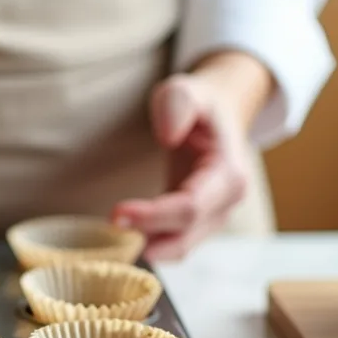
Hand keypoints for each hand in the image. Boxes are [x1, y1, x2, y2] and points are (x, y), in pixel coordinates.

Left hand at [111, 52, 272, 260]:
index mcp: (229, 173)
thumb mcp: (186, 91)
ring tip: (113, 235)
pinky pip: (174, 243)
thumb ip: (177, 106)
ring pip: (180, 246)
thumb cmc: (199, 105)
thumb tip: (168, 136)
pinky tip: (124, 236)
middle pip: (185, 234)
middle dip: (147, 234)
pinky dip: (150, 244)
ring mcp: (215, 216)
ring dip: (146, 245)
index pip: (191, 206)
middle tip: (109, 225)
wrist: (217, 117)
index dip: (154, 215)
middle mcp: (227, 202)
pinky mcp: (198, 223)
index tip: (117, 212)